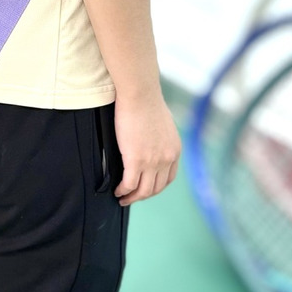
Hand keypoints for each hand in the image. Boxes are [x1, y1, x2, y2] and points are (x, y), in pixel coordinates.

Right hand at [112, 87, 180, 206]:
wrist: (141, 94)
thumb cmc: (147, 102)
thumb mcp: (163, 124)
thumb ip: (161, 137)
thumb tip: (151, 140)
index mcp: (174, 151)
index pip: (168, 179)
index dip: (155, 187)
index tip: (145, 189)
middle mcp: (166, 159)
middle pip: (155, 188)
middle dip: (142, 196)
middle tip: (130, 197)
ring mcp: (152, 162)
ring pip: (143, 191)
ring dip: (131, 198)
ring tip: (122, 198)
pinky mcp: (136, 160)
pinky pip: (129, 184)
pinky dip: (122, 190)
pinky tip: (117, 190)